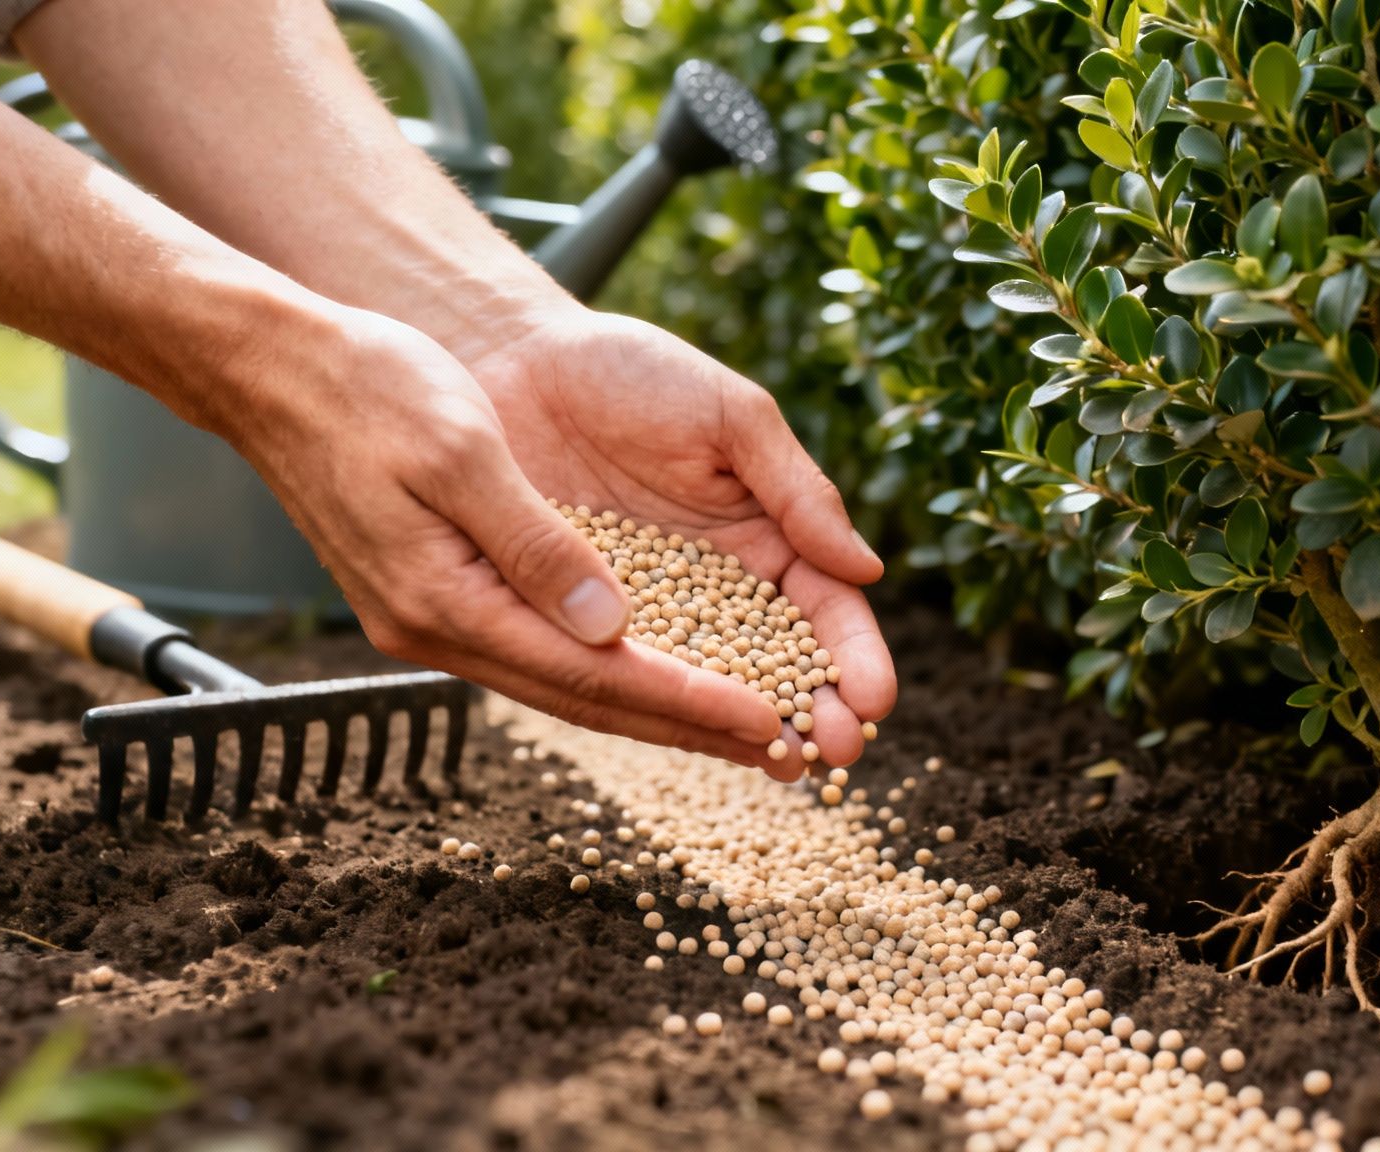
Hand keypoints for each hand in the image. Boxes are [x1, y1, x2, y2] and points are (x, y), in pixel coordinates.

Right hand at [218, 304, 804, 765]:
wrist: (275, 369)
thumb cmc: (366, 389)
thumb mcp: (460, 452)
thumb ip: (537, 544)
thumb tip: (612, 627)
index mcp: (445, 602)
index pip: (593, 675)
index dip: (687, 703)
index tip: (768, 723)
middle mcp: (438, 631)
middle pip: (589, 700)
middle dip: (691, 730)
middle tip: (785, 752)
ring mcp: (435, 620)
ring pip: (570, 684)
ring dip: (659, 709)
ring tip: (744, 728)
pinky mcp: (441, 596)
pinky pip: (546, 650)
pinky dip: (613, 668)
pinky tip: (661, 668)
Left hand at [462, 306, 896, 779]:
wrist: (507, 361)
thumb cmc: (627, 372)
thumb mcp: (730, 416)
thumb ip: (795, 489)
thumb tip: (865, 568)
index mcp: (766, 533)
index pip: (826, 607)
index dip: (853, 654)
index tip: (872, 699)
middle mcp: (715, 585)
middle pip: (780, 662)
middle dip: (814, 709)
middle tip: (833, 751)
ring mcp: (648, 611)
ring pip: (709, 683)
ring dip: (749, 728)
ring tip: (780, 765)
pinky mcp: (578, 623)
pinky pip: (622, 676)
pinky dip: (657, 712)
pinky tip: (685, 739)